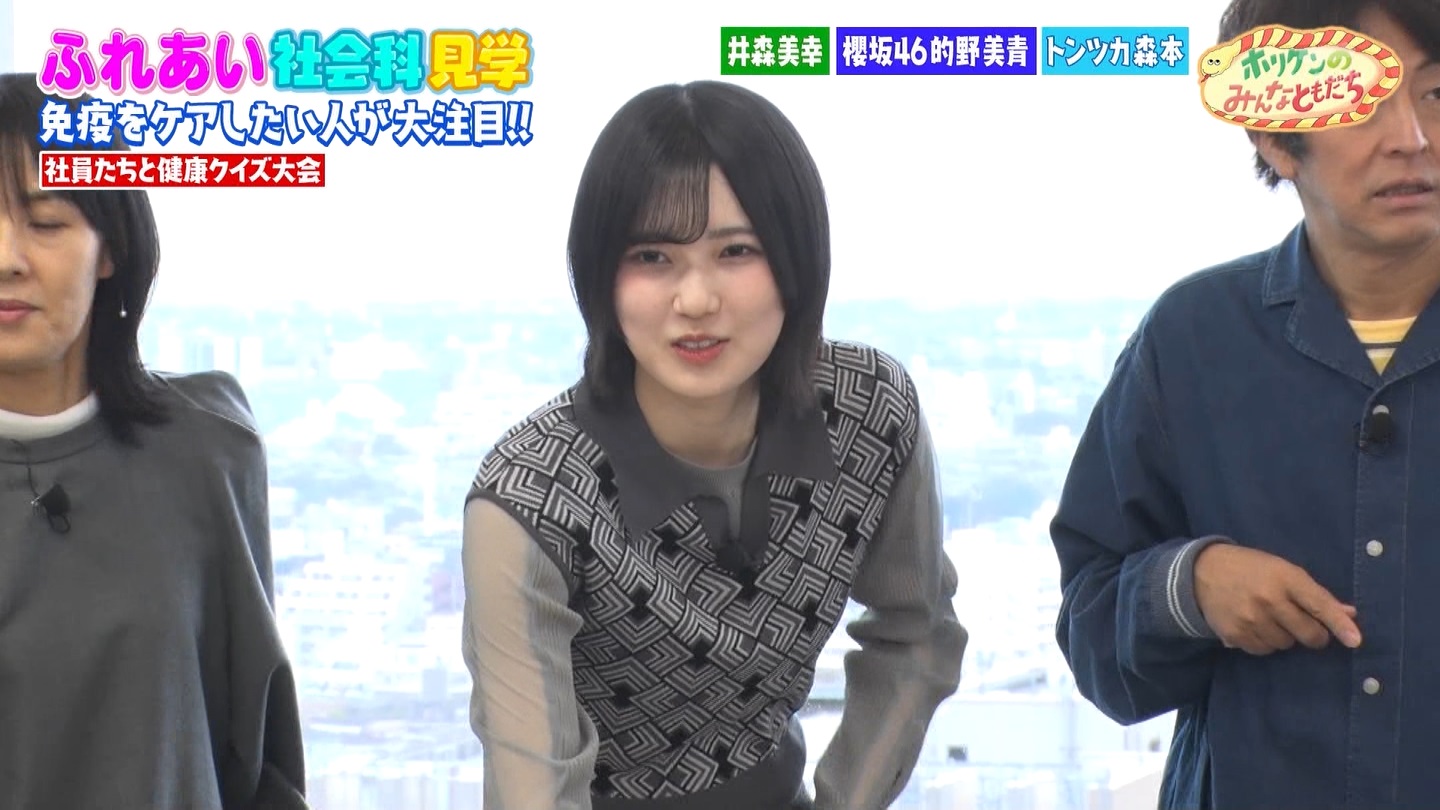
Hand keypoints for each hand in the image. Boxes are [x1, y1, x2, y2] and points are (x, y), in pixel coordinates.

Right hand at [1193, 543, 1361, 654]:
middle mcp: (1269, 599)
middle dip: (1313, 634)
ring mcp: (1251, 619)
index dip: (1339, 624)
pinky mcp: (1236, 634)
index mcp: (1285, 578)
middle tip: (1302, 624)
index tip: (1356, 640)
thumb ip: (1314, 594)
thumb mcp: (1283, 571)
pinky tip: (1254, 626)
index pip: (1320, 604)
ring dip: (1285, 637)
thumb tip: (1349, 614)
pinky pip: (1264, 651)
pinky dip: (1265, 642)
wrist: (1201, 572)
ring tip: (1269, 619)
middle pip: (1309, 634)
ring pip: (1287, 645)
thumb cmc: (1251, 568)